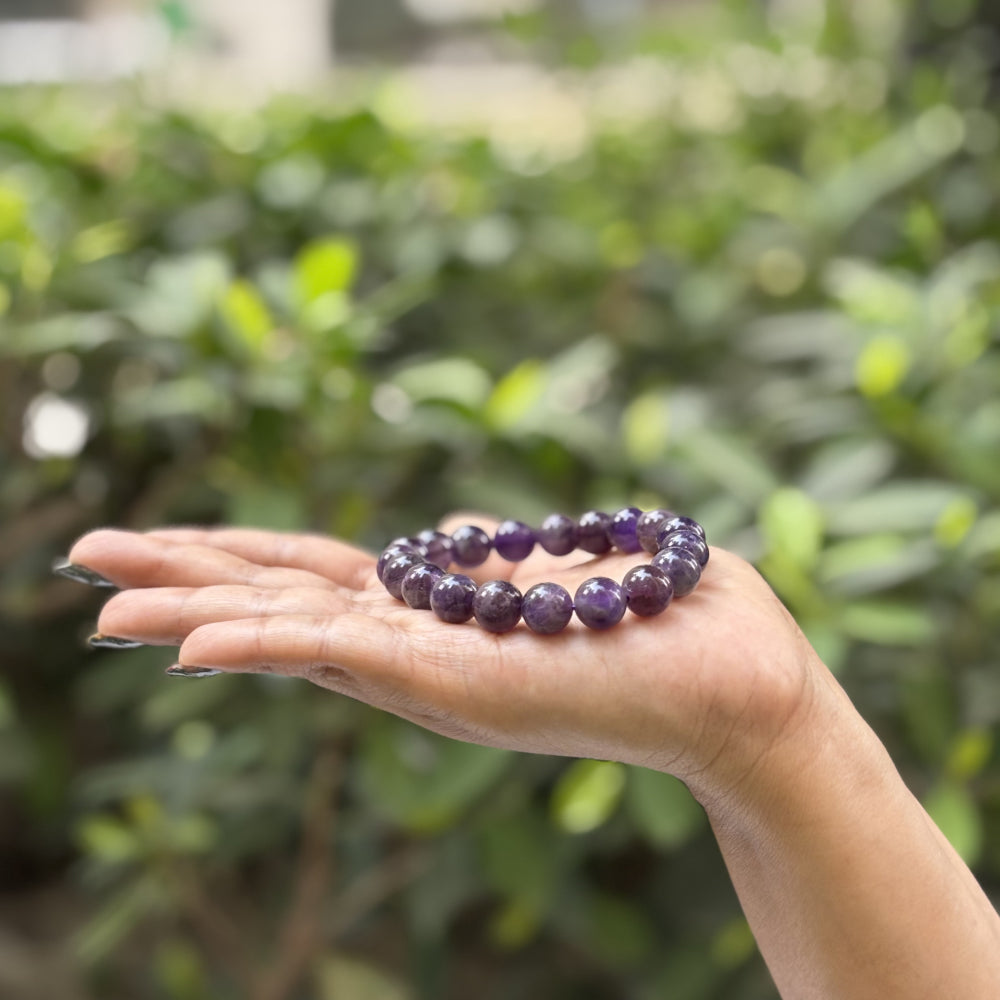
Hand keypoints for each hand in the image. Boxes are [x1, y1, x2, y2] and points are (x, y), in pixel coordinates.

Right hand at [69, 517, 829, 799]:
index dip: (237, 560)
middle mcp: (422, 647)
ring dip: (192, 612)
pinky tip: (189, 642)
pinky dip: (265, 649)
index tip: (165, 546)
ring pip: (290, 632)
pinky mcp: (455, 685)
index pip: (318, 579)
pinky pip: (343, 660)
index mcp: (442, 614)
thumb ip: (488, 556)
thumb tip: (440, 532)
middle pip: (281, 599)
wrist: (742, 687)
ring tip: (103, 598)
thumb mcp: (556, 569)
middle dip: (184, 577)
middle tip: (87, 556)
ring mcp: (431, 671)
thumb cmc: (666, 622)